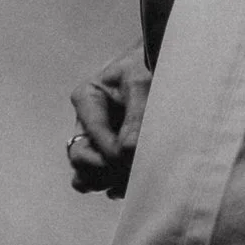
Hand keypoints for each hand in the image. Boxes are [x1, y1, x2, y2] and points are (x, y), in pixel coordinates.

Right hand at [67, 50, 150, 196]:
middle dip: (104, 171)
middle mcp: (87, 123)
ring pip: (87, 174)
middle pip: (80, 159)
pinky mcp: (111, 153)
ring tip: (132, 181)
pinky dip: (115, 186)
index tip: (135, 157)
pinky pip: (102, 180)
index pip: (92, 137)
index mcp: (87, 100)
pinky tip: (133, 183)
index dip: (112, 153)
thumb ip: (136, 116)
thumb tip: (128, 152)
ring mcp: (97, 140)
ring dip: (106, 182)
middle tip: (131, 173)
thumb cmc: (150, 65)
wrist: (164, 59)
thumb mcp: (143, 83)